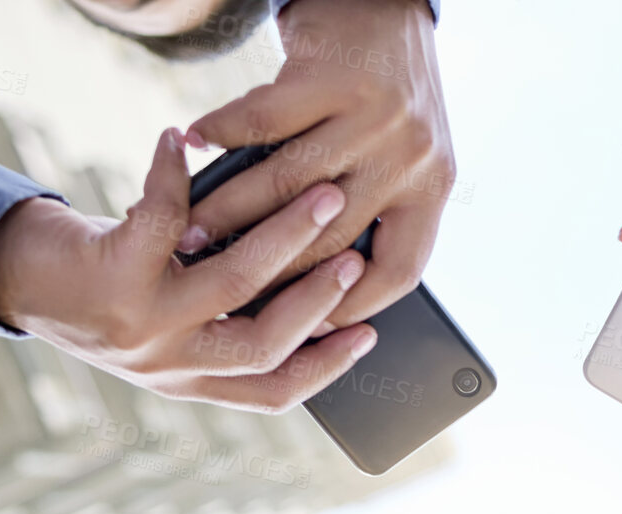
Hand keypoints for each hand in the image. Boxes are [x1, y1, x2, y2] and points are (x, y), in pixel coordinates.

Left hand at [0, 127, 377, 412]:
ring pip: (234, 284)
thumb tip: (310, 287)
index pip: (274, 390)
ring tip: (321, 194)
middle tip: (355, 252)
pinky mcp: (111, 275)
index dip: (327, 367)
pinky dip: (173, 175)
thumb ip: (226, 322)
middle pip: (265, 340)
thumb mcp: (171, 323)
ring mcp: (140, 325)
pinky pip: (162, 220)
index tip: (368, 331)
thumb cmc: (108, 291)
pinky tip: (182, 143)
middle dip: (319, 296)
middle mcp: (169, 364)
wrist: (11, 281)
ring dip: (285, 235)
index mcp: (192, 381)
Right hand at [184, 0, 452, 325]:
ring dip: (229, 211)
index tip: (304, 328)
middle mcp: (412, 156)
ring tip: (189, 231)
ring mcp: (376, 117)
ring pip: (289, 185)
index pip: (400, 270)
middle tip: (214, 283)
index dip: (351, 306)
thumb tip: (300, 283)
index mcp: (432, 187)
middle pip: (331, 237)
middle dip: (265, 266)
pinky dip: (223, 132)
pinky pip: (265, 120)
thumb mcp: (397, 154)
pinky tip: (194, 144)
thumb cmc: (379, 90)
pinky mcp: (334, 77)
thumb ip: (369, 208)